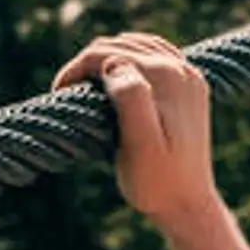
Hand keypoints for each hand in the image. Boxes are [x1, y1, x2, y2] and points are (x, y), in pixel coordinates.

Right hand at [56, 33, 227, 247]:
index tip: (58, 94)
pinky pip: (159, 53)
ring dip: (108, 55)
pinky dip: (134, 54)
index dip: (76, 68)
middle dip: (88, 61)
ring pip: (139, 43)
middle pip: (121, 45)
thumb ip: (131, 100)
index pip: (107, 55)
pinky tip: (120, 69)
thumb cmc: (157, 183)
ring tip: (85, 82)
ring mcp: (189, 75)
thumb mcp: (140, 147)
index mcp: (164, 78)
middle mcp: (180, 69)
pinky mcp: (192, 86)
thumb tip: (115, 65)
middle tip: (66, 91)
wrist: (189, 205)